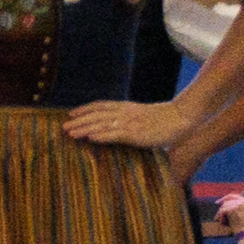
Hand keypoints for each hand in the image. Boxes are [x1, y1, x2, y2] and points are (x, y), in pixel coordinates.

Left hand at [62, 98, 191, 152]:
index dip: (84, 109)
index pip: (100, 105)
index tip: (70, 114)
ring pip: (102, 124)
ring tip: (70, 133)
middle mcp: (124, 113)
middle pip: (96, 115)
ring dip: (84, 129)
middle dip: (78, 121)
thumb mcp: (141, 115)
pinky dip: (101, 135)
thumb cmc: (163, 119)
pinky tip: (90, 138)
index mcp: (125, 107)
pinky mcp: (136, 133)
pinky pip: (115, 134)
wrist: (181, 117)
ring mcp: (129, 122)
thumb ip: (128, 118)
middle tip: (62, 127)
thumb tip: (116, 126)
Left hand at [210, 193, 243, 237]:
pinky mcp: (232, 209)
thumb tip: (224, 204)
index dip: (224, 199)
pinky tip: (222, 222)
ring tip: (220, 221)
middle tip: (215, 210)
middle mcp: (243, 201)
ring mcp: (237, 204)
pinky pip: (222, 211)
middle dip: (221, 207)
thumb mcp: (243, 214)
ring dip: (220, 214)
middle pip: (227, 201)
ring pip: (223, 206)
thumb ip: (236, 208)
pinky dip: (220, 217)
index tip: (218, 202)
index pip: (233, 196)